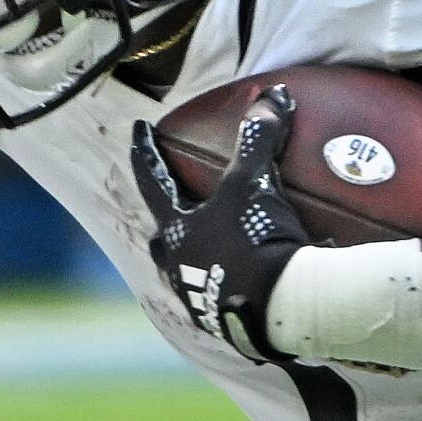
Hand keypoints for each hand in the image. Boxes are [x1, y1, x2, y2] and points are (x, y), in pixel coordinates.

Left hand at [131, 85, 311, 361]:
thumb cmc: (256, 242)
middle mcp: (178, 267)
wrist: (283, 310)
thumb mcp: (255, 186)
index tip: (138, 130)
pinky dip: (230, 286)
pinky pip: (221, 299)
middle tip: (174, 206)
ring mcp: (199, 300)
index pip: (153, 181)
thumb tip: (271, 95)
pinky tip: (244, 286)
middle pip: (163, 237)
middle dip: (167, 220)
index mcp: (176, 231)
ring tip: (210, 249)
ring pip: (187, 273)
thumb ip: (258, 139)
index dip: (147, 152)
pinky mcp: (226, 325)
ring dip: (195, 258)